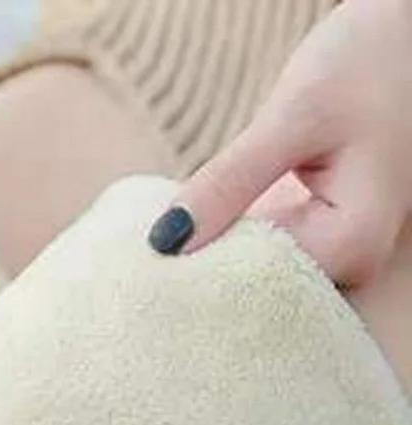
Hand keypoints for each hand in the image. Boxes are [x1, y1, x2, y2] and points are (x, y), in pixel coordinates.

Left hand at [148, 0, 411, 288]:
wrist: (409, 35)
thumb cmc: (369, 62)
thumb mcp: (292, 117)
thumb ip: (229, 181)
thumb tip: (163, 243)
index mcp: (351, 246)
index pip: (253, 287)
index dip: (196, 280)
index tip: (145, 274)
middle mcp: (349, 264)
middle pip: (254, 290)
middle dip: (199, 277)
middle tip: (140, 270)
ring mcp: (333, 252)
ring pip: (252, 273)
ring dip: (207, 259)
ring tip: (155, 257)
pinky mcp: (314, 234)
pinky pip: (257, 251)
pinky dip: (222, 241)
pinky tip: (187, 233)